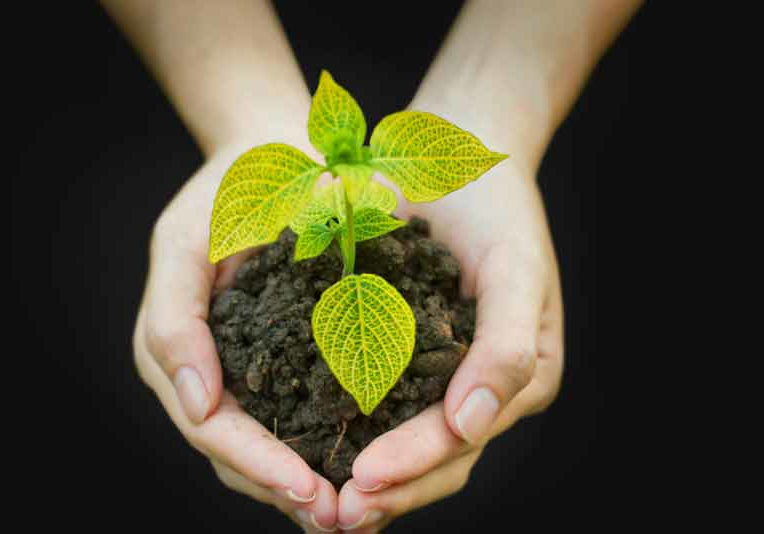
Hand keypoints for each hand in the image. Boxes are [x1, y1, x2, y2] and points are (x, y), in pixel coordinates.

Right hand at [132, 144, 338, 532]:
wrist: (277, 154)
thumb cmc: (229, 190)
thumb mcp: (186, 240)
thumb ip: (174, 319)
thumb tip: (196, 406)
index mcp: (175, 350)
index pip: (213, 428)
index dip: (257, 464)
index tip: (309, 490)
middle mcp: (207, 372)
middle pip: (239, 455)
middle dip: (287, 489)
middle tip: (343, 519)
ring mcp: (246, 371)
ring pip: (271, 449)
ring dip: (310, 484)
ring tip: (360, 511)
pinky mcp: (286, 361)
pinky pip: (302, 418)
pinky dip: (327, 448)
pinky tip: (369, 464)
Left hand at [335, 131, 564, 531]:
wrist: (462, 152)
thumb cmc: (497, 207)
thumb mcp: (515, 268)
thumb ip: (506, 346)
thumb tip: (472, 424)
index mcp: (521, 374)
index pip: (465, 437)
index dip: (416, 463)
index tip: (363, 481)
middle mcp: (482, 385)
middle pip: (437, 457)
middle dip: (389, 489)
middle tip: (335, 517)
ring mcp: (444, 372)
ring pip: (405, 441)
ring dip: (368, 476)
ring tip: (318, 504)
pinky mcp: (406, 350)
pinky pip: (377, 402)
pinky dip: (350, 430)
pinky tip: (311, 447)